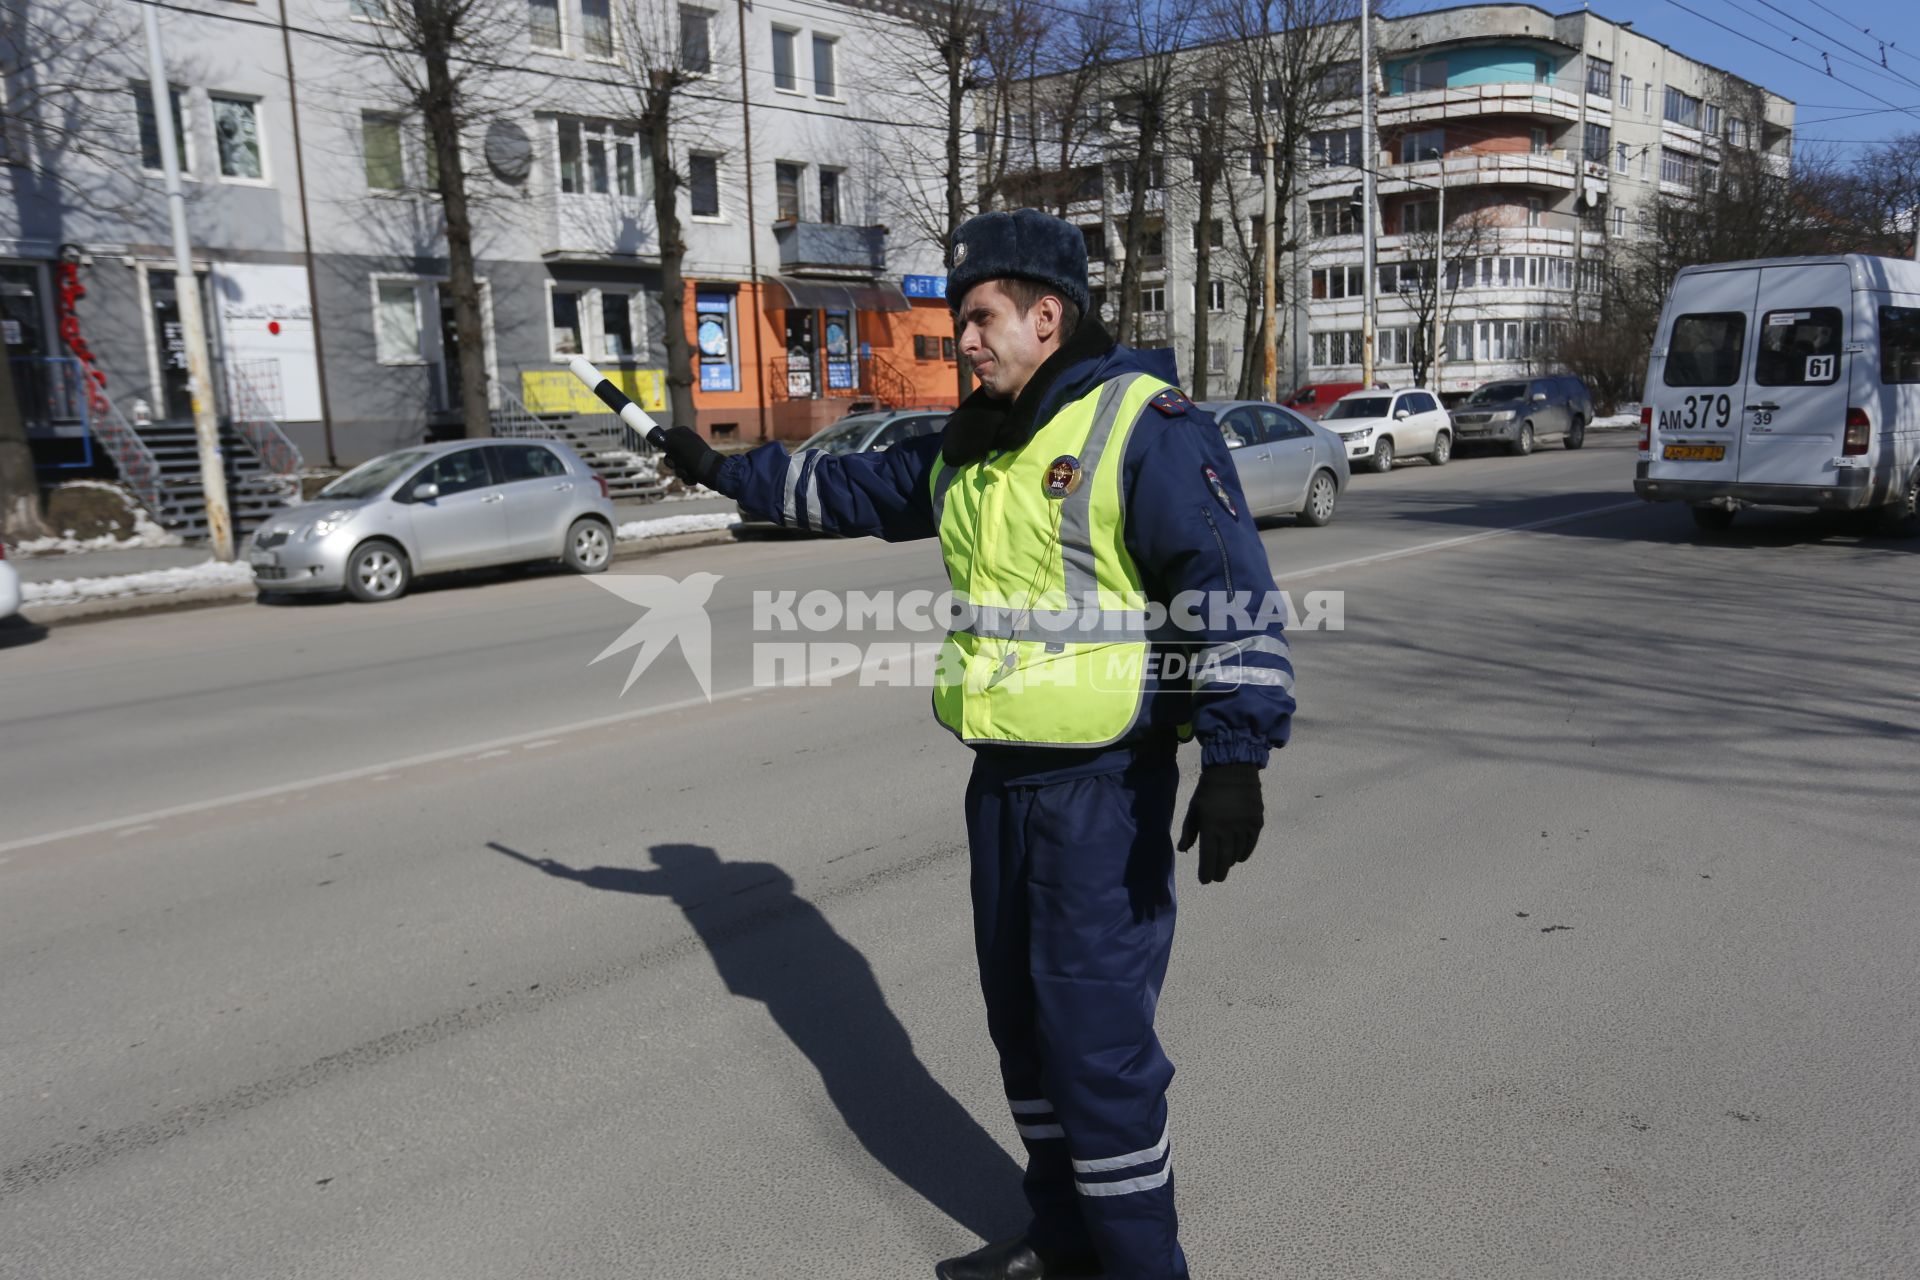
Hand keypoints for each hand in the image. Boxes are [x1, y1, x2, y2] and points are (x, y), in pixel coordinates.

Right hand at [658, 425, 722, 487]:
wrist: (714, 472)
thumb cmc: (695, 457)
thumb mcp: (677, 444)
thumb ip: (666, 440)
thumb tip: (657, 439)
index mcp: (683, 434)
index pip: (666, 437)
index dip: (664, 446)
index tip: (664, 451)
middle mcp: (687, 443)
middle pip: (669, 455)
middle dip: (672, 463)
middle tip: (676, 465)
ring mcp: (692, 456)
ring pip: (676, 466)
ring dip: (680, 472)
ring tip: (688, 473)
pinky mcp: (696, 467)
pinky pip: (685, 473)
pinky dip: (688, 477)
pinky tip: (694, 478)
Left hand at [1177, 763, 1263, 884]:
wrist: (1233, 770)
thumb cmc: (1208, 790)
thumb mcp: (1193, 809)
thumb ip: (1188, 831)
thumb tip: (1182, 849)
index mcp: (1210, 827)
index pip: (1208, 857)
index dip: (1206, 871)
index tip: (1204, 880)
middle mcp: (1228, 830)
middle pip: (1224, 859)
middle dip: (1219, 872)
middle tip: (1216, 878)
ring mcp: (1244, 827)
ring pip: (1237, 854)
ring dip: (1230, 862)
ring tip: (1225, 865)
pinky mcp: (1256, 823)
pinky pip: (1250, 844)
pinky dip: (1244, 853)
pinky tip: (1238, 856)